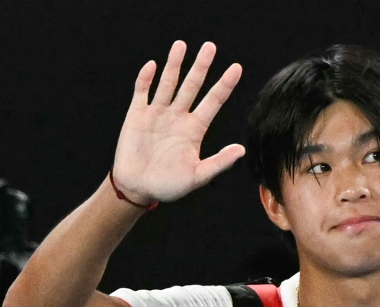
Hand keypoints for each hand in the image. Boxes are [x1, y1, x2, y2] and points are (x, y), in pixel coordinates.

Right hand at [111, 41, 245, 206]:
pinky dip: (147, 79)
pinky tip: (153, 66)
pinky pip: (142, 92)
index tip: (237, 67)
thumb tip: (241, 149)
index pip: (213, 101)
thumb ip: (219, 162)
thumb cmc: (169, 185)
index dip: (224, 85)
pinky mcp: (137, 115)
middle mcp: (178, 117)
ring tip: (181, 45)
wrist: (139, 188)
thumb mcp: (198, 176)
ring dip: (174, 65)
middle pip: (192, 86)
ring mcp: (157, 114)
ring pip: (168, 83)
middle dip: (201, 66)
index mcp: (195, 129)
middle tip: (210, 46)